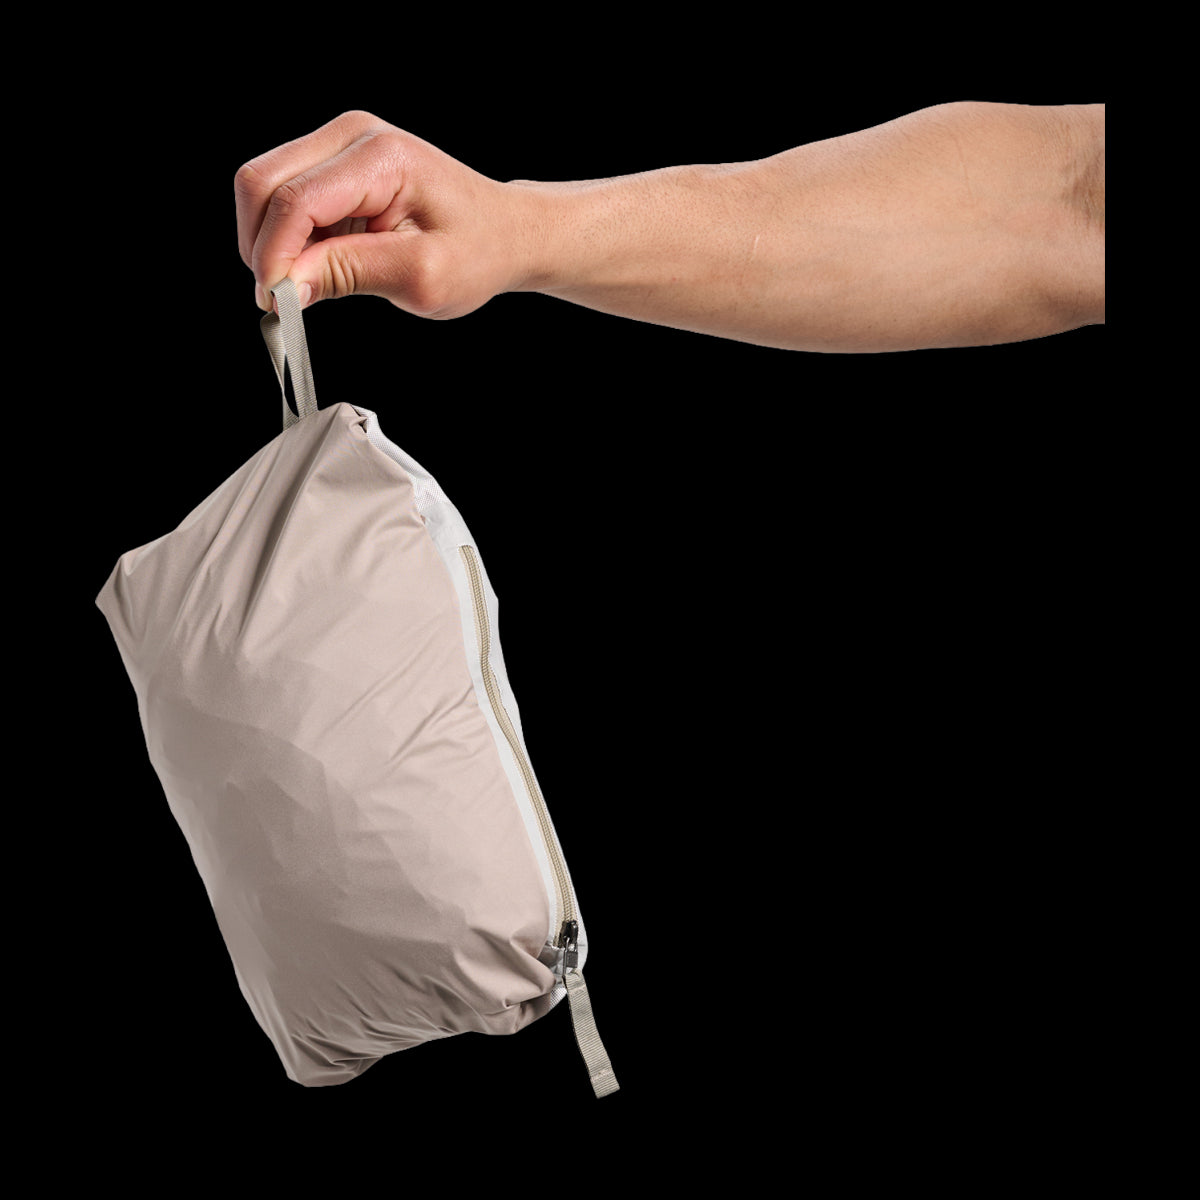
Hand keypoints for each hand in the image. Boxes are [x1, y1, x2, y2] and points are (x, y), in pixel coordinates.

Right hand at [235, 110, 538, 316]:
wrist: (503, 232)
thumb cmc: (477, 252)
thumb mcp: (420, 277)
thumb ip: (349, 273)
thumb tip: (287, 284)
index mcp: (380, 158)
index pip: (295, 200)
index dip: (273, 255)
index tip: (276, 303)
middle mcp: (352, 135)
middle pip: (261, 182)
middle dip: (261, 246)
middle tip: (283, 299)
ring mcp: (339, 143)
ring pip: (264, 188)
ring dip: (272, 242)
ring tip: (309, 283)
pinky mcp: (333, 163)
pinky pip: (283, 197)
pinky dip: (287, 238)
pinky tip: (319, 265)